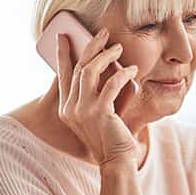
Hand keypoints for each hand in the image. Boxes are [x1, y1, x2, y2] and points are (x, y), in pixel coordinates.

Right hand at [55, 27, 139, 165]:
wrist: (116, 162)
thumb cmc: (112, 138)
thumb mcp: (100, 114)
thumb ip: (100, 95)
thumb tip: (110, 68)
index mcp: (67, 109)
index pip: (63, 75)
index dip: (62, 54)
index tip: (64, 36)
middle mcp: (71, 108)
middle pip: (78, 67)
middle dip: (91, 46)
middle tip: (102, 32)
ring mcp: (83, 110)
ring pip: (90, 70)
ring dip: (106, 55)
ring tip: (119, 48)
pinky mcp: (99, 112)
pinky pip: (111, 83)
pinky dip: (123, 73)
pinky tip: (133, 70)